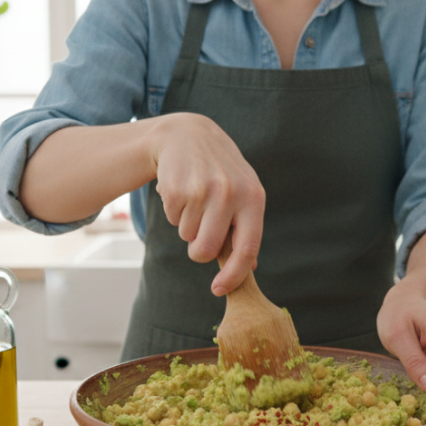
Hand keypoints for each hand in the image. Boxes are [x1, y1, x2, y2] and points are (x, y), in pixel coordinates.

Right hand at [148, 113, 264, 295]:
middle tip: (198, 238)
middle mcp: (230, 193)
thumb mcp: (243, 191)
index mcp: (253, 198)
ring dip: (187, 226)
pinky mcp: (177, 188)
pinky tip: (182, 191)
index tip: (220, 289)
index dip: (233, 276)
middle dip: (198, 251)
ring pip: (187, 236)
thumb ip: (247, 227)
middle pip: (206, 250)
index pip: (246, 249)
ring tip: (194, 200)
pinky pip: (172, 219)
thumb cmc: (220, 171)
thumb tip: (248, 266)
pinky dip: (175, 212)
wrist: (188, 135)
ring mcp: (202, 190)